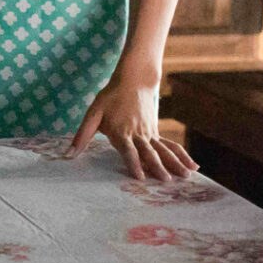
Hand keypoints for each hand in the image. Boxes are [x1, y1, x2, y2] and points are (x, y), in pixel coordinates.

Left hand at [69, 75, 198, 180]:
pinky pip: (171, 145)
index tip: (139, 177)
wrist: (133, 80)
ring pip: (164, 150)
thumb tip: (68, 154)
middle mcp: (139, 134)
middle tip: (167, 182)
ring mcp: (150, 133)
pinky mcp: (156, 131)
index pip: (128, 150)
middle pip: (150, 153)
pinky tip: (193, 165)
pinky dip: (182, 155)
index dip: (133, 163)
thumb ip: (82, 135)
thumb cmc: (110, 98)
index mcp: (122, 131)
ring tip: (186, 176)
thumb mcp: (93, 113)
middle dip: (159, 168)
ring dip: (175, 164)